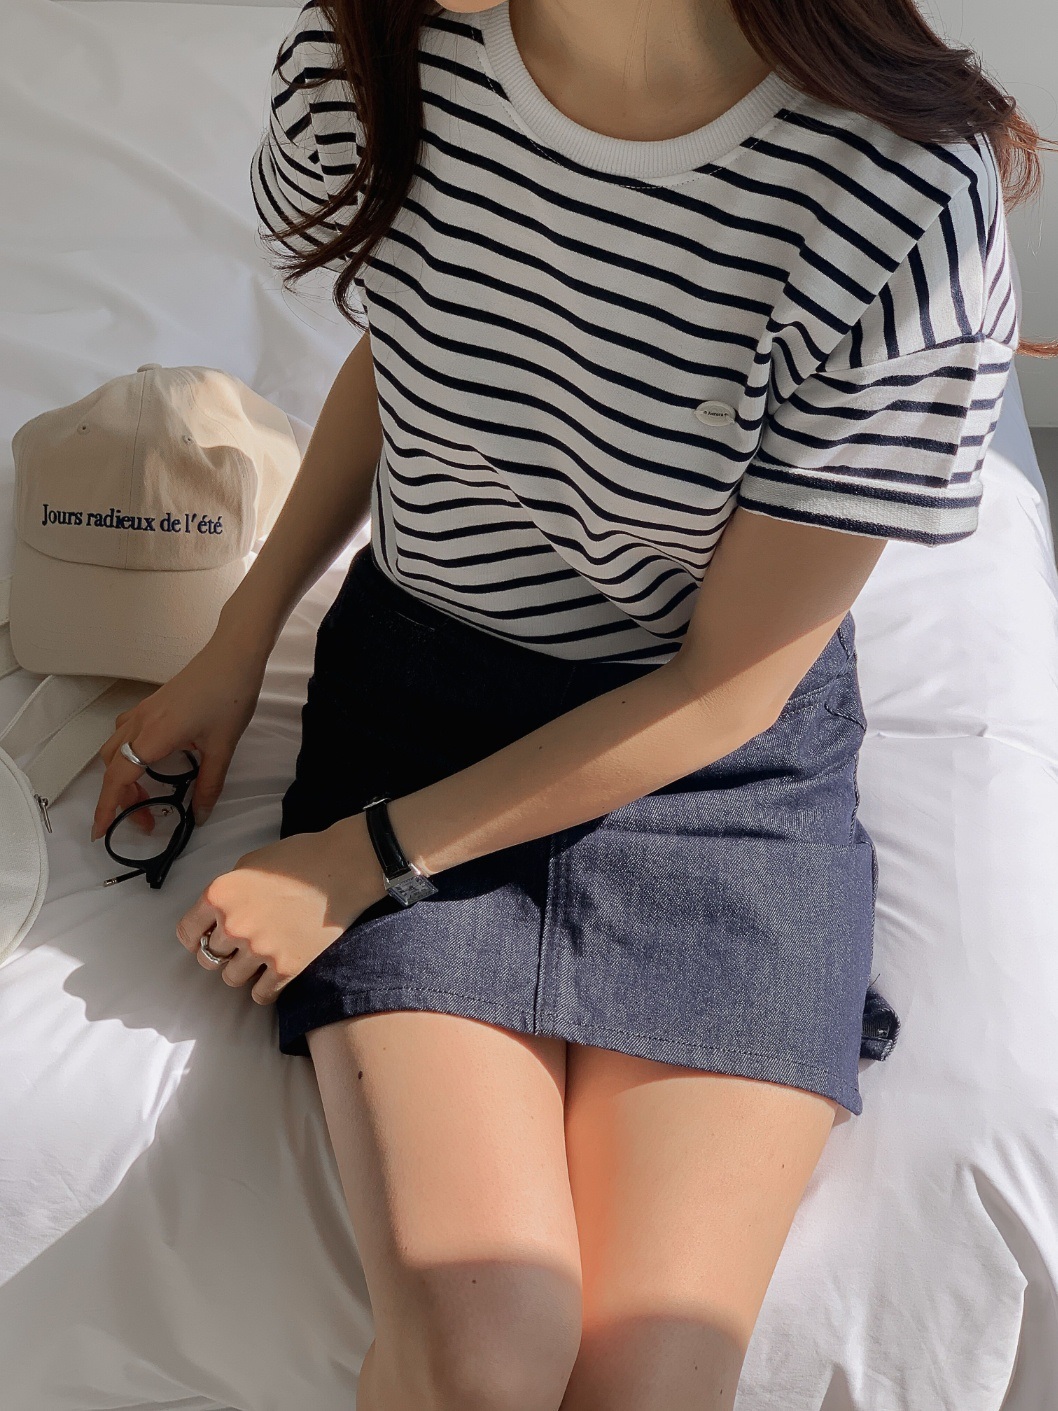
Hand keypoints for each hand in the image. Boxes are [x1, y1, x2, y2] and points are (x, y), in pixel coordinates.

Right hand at [91, 626, 271, 842]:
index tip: (100, 831)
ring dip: (122, 776)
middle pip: (112, 766)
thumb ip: (210, 785)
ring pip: (114, 749)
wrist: (234, 655)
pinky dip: (128, 755)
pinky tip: (152, 763)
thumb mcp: (223, 748)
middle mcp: (140, 723)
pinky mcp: (151, 705)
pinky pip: (125, 734)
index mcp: (153, 736)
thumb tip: (200, 815)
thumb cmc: (230, 696)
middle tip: (146, 819)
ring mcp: (142, 711)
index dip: (107, 807)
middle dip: (120, 798)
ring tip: (147, 796)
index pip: (119, 778)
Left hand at [175, 814, 386, 1004]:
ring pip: (232, 978)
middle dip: (223, 952)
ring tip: (261, 955)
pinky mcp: (286, 966)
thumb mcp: (250, 864)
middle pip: (209, 959)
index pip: (187, 933)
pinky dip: (265, 988)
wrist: (344, 868)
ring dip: (243, 969)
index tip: (207, 938)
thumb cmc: (299, 859)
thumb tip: (215, 916)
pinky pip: (260, 994)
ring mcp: (259, 948)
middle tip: (243, 942)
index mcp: (218, 895)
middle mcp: (233, 924)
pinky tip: (274, 973)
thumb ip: (227, 892)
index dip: (197, 936)